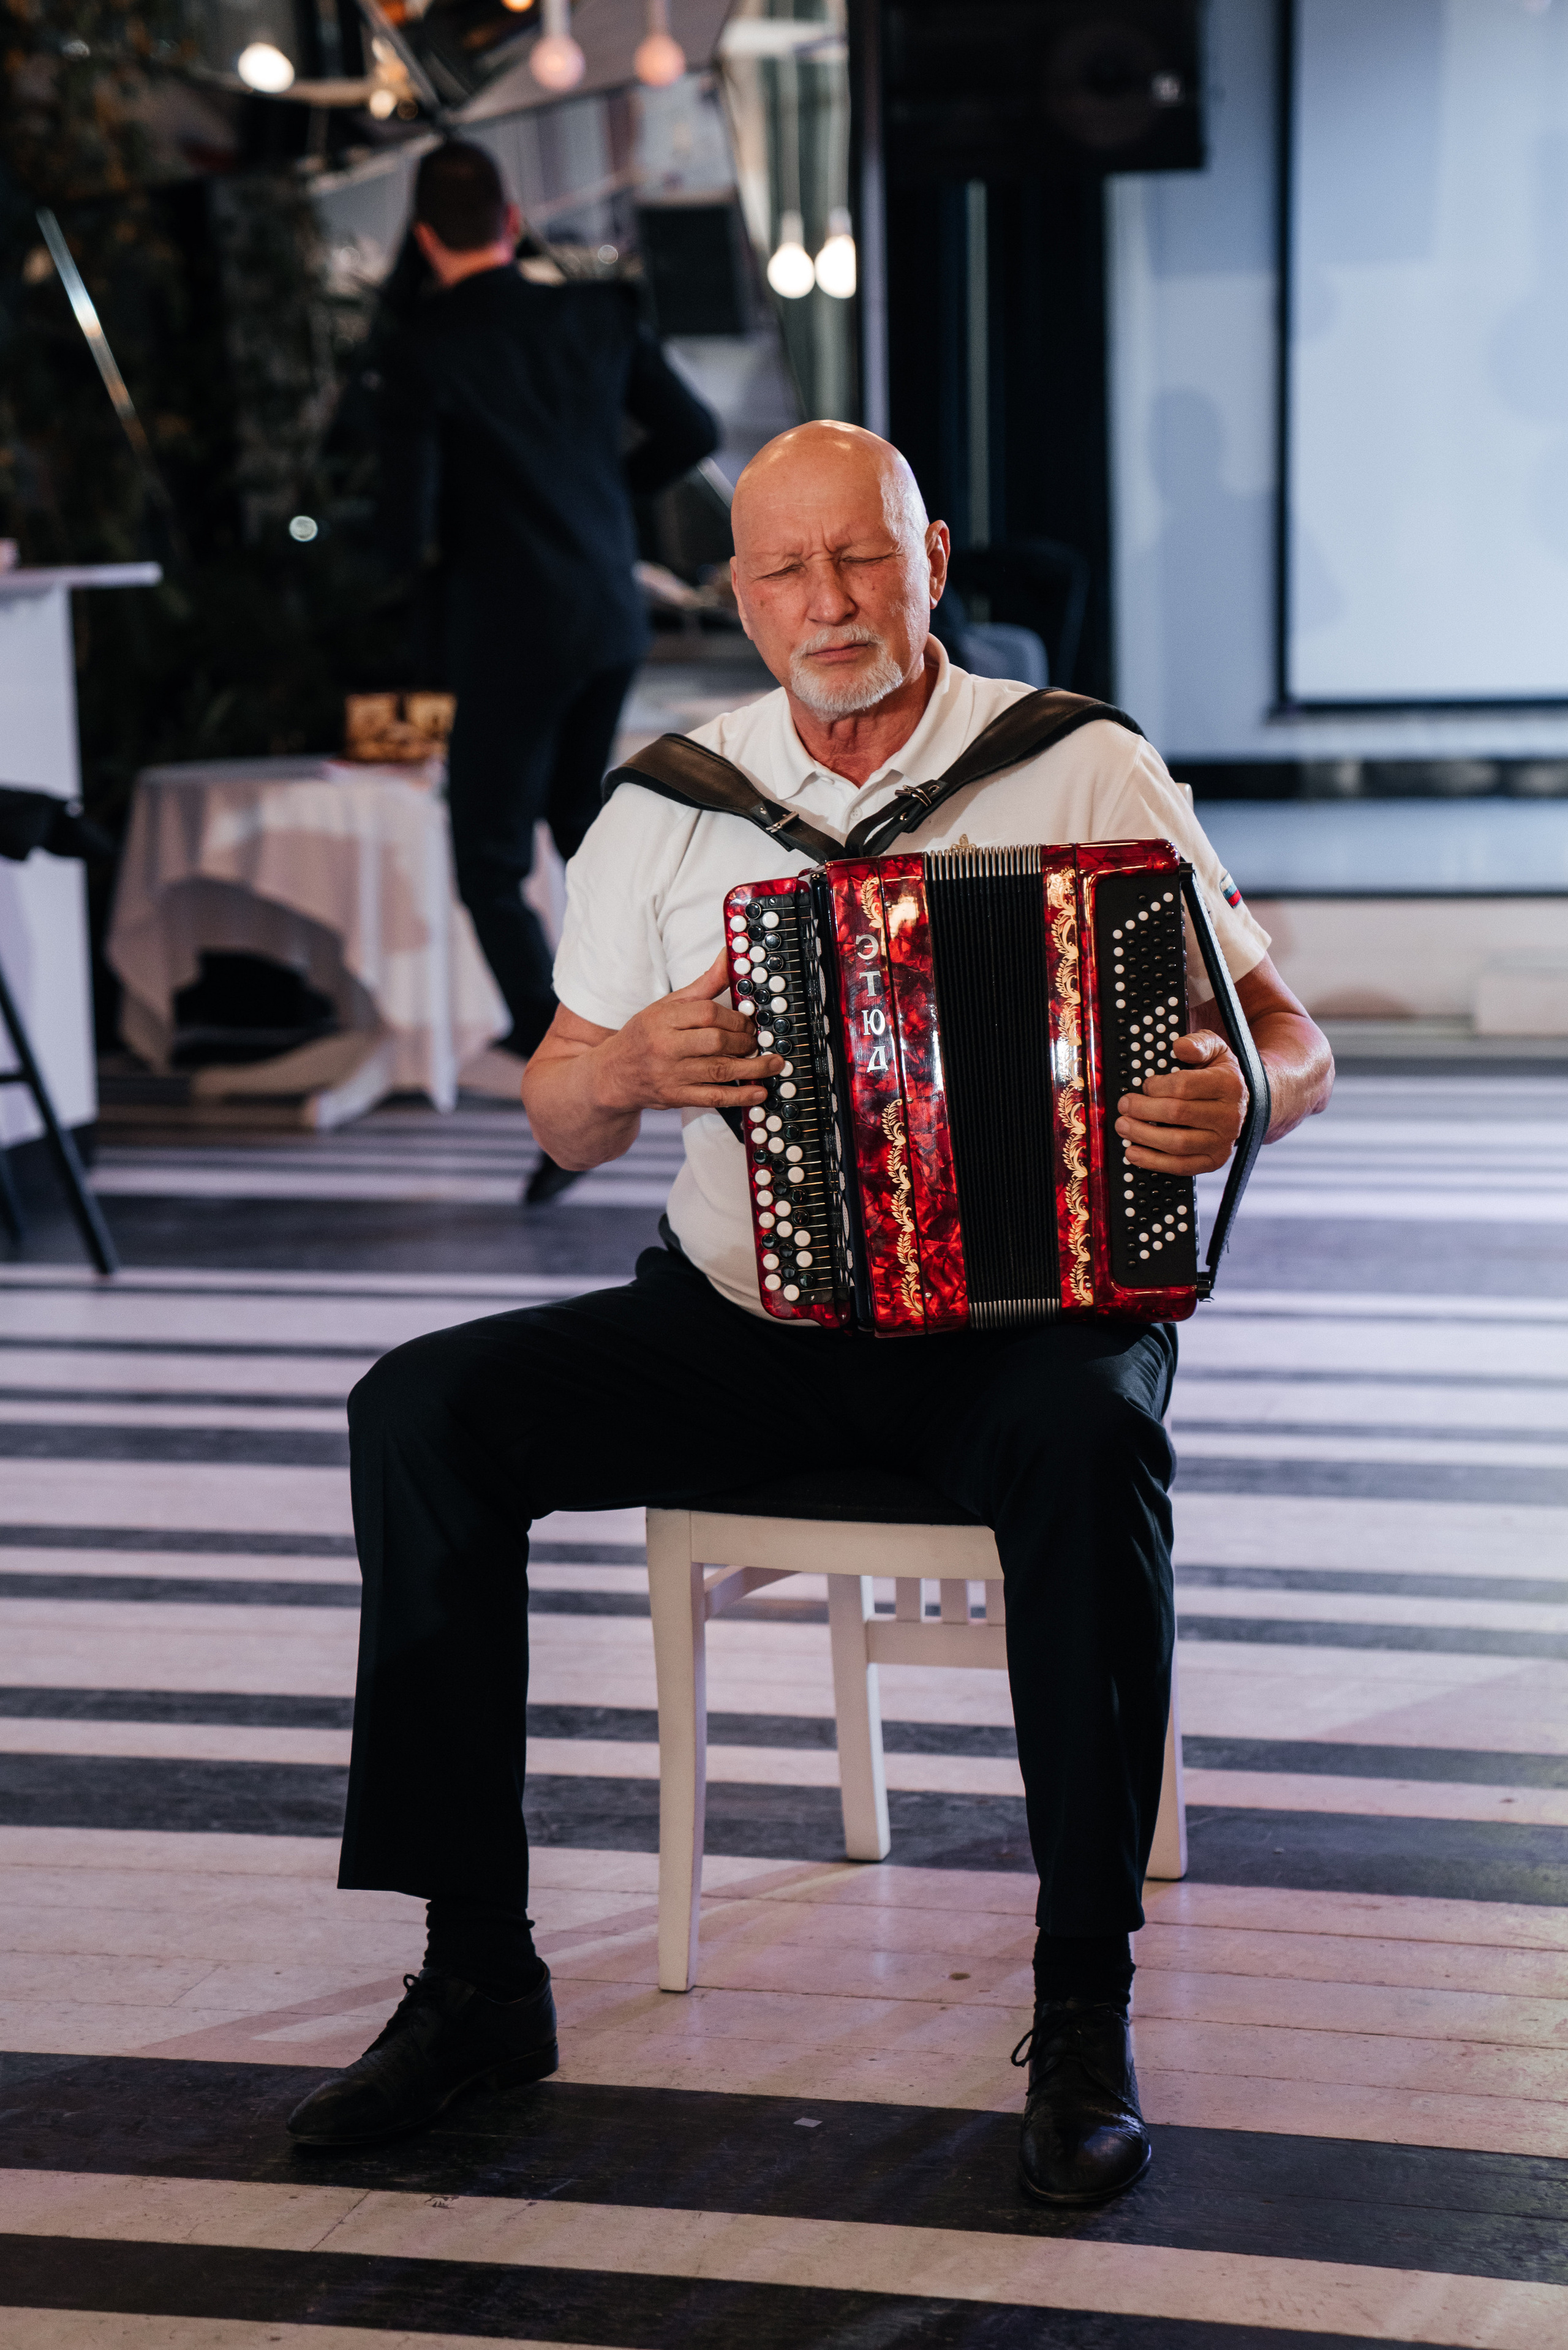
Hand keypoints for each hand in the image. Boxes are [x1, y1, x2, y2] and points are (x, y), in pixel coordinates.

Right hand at [593, 949, 781, 1114]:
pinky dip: (739, 1096)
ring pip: (719, 1070)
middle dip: (745, 1041)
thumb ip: (703, 985)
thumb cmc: (644, 1035)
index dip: (735, 1017)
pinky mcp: (676, 1097)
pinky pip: (713, 1097)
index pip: (707, 1014)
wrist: (613, 1074)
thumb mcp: (667, 1006)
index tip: (749, 1020)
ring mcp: (671, 1075)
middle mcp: (665, 1047)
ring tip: (774, 1063)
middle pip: (716, 1042)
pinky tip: (758, 1091)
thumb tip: (728, 956)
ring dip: (752, 1068)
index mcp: (663, 1019)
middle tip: (757, 1041)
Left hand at [1116, 1029, 1244, 1176]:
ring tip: (1122, 1126)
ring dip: (1143, 1136)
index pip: (1184, 1086)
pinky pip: (1181, 1165)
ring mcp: (1224, 1142)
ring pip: (1177, 1143)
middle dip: (1143, 1110)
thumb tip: (1180, 1046)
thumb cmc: (1219, 1074)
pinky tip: (1133, 1152)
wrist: (1243, 1103)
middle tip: (1124, 1105)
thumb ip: (1198, 1044)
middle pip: (1177, 1114)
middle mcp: (1230, 1115)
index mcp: (1229, 1085)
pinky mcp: (1215, 1161)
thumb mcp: (1214, 1050)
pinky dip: (1153, 1162)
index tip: (1144, 1086)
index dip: (1157, 1086)